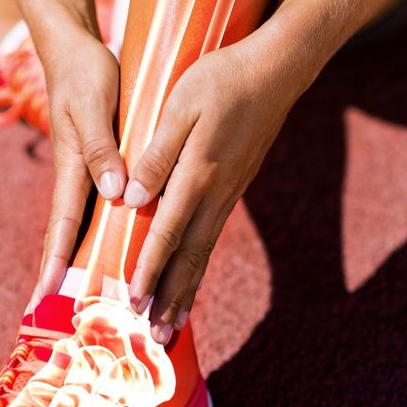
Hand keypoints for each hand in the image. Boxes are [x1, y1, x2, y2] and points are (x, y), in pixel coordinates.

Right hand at [31, 24, 126, 303]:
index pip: (63, 227)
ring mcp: (86, 176)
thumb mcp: (94, 105)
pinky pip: (98, 211)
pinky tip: (111, 256)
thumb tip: (113, 191)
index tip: (46, 296)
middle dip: (60, 276)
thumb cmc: (85, 73)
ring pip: (83, 229)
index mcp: (72, 169)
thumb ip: (100, 148)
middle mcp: (77, 180)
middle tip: (53, 316)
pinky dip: (102, 236)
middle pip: (67, 237)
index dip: (56, 263)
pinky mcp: (98, 167)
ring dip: (82, 263)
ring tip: (81, 301)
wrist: (75, 48)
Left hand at [126, 38, 306, 342]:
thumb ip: (156, 154)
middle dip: (169, 298)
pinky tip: (189, 280)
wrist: (275, 69)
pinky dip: (197, 266)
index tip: (130, 299)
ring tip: (170, 325)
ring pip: (203, 252)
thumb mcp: (179, 105)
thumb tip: (134, 198)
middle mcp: (215, 193)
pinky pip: (211, 237)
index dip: (148, 266)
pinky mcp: (233, 189)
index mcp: (198, 173)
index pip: (167, 230)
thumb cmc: (220, 78)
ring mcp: (228, 194)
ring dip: (185, 291)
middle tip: (153, 337)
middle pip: (189, 257)